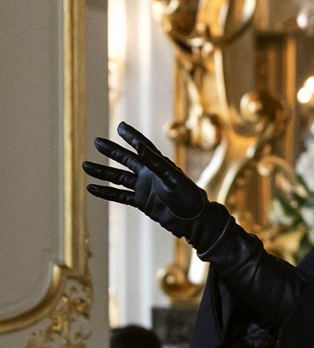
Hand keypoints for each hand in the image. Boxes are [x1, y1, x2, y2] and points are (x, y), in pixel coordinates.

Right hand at [83, 122, 208, 239]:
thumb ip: (155, 163)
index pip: (142, 146)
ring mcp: (144, 188)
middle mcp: (150, 174)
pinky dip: (106, 193)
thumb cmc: (188, 197)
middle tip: (97, 141)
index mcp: (159, 164)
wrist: (193, 221)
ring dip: (103, 172)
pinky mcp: (142, 202)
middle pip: (126, 159)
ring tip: (85, 165)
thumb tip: (138, 147)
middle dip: (112, 151)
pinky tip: (92, 188)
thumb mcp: (172, 178)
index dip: (132, 136)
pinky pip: (120, 196)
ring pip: (119, 178)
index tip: (120, 126)